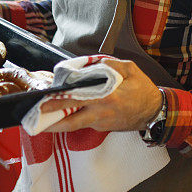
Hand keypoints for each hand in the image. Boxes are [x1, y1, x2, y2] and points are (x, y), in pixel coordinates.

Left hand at [40, 59, 162, 133]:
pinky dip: (72, 120)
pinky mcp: (102, 128)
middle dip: (52, 119)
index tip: (46, 97)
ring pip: (75, 125)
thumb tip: (92, 63)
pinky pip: (84, 123)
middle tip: (36, 116)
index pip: (78, 98)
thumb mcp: (130, 69)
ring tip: (42, 122)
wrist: (154, 112)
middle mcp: (101, 111)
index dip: (60, 99)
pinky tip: (63, 117)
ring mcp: (101, 122)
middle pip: (72, 119)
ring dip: (58, 124)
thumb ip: (111, 64)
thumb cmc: (142, 89)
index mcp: (107, 95)